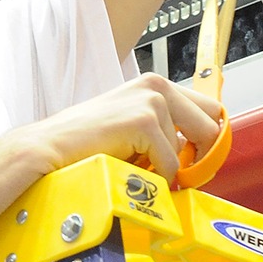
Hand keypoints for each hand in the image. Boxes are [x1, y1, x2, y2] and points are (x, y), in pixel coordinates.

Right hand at [26, 74, 223, 177]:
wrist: (50, 147)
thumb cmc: (86, 141)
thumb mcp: (132, 125)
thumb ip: (164, 130)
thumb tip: (198, 155)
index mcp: (155, 84)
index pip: (210, 110)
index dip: (208, 140)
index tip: (194, 161)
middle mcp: (157, 86)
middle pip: (212, 126)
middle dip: (200, 155)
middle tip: (177, 174)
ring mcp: (152, 101)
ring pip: (186, 151)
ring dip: (165, 168)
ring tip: (133, 165)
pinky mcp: (144, 121)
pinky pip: (169, 164)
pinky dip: (153, 177)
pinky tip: (129, 170)